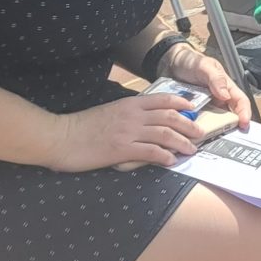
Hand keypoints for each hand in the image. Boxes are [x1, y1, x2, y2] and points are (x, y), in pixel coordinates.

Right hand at [47, 91, 207, 171]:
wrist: (60, 137)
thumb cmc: (81, 126)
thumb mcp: (109, 112)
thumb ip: (128, 114)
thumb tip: (145, 122)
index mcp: (129, 104)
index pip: (162, 99)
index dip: (181, 104)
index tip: (192, 110)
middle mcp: (132, 115)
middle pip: (169, 117)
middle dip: (188, 125)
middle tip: (199, 133)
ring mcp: (128, 132)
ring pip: (164, 134)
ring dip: (181, 142)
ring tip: (191, 149)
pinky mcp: (121, 149)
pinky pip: (150, 152)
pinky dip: (164, 156)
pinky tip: (171, 160)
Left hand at [161, 43, 252, 130]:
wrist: (170, 63)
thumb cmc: (190, 62)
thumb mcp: (204, 66)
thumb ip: (216, 78)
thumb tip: (225, 95)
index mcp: (226, 87)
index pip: (241, 102)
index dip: (245, 113)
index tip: (243, 124)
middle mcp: (218, 99)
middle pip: (229, 116)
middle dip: (229, 127)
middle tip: (225, 136)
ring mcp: (205, 107)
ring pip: (213, 123)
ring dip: (211, 130)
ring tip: (207, 137)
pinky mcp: (193, 112)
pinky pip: (197, 123)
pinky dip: (196, 128)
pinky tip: (191, 132)